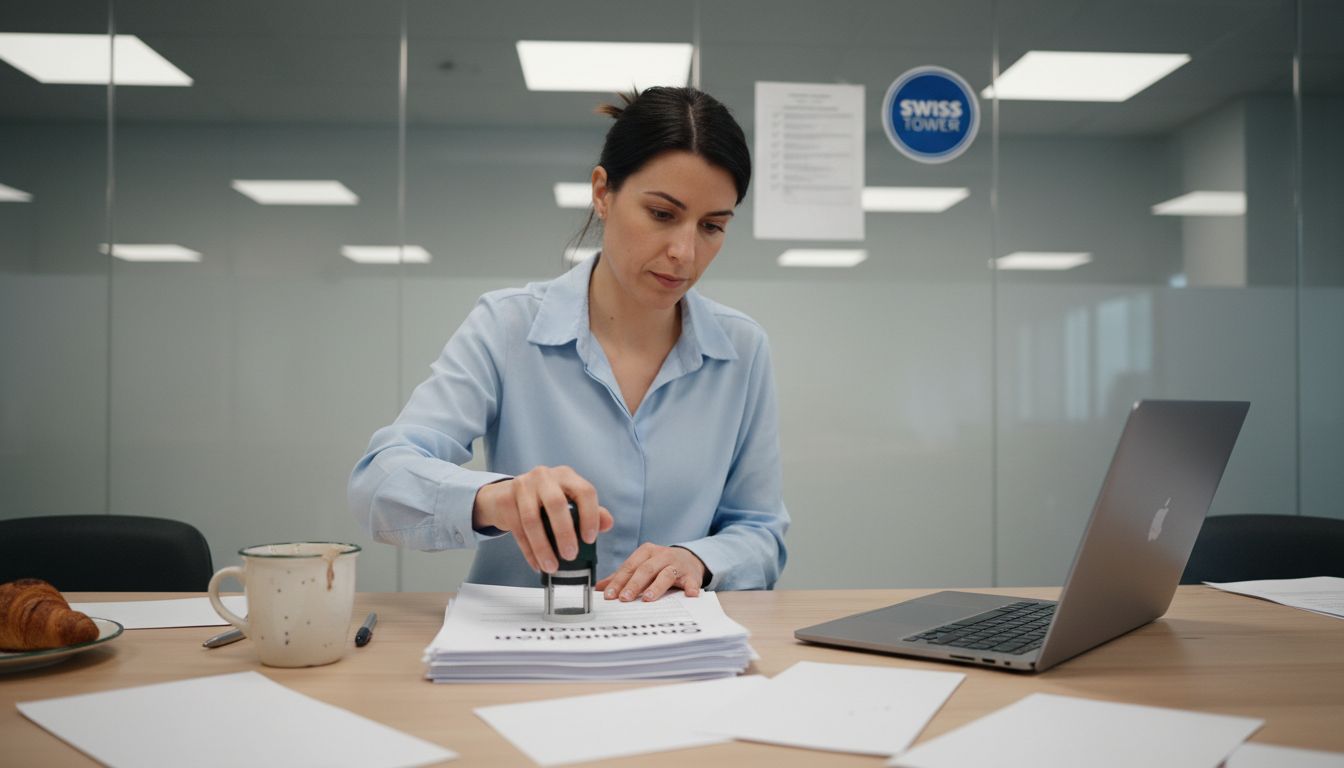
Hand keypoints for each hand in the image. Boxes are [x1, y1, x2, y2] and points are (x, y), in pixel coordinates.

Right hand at [472, 466, 612, 572]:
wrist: (505, 495)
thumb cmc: (543, 500)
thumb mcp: (568, 500)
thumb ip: (590, 511)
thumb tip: (607, 523)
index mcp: (566, 476)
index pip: (584, 491)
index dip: (589, 516)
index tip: (590, 538)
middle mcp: (544, 477)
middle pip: (556, 503)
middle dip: (564, 533)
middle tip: (570, 555)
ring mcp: (522, 486)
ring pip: (532, 519)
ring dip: (543, 547)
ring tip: (552, 566)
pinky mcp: (506, 501)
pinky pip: (518, 530)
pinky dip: (529, 551)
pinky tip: (537, 564)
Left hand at [596, 543, 705, 601]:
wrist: (689, 559)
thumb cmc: (660, 565)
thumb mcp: (641, 566)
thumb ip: (622, 576)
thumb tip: (599, 588)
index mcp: (646, 552)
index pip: (630, 566)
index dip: (618, 581)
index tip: (609, 595)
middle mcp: (662, 555)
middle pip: (646, 569)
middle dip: (634, 584)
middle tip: (624, 598)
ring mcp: (677, 565)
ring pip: (666, 574)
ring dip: (657, 587)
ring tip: (648, 598)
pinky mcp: (691, 575)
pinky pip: (692, 581)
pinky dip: (691, 588)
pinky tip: (690, 595)